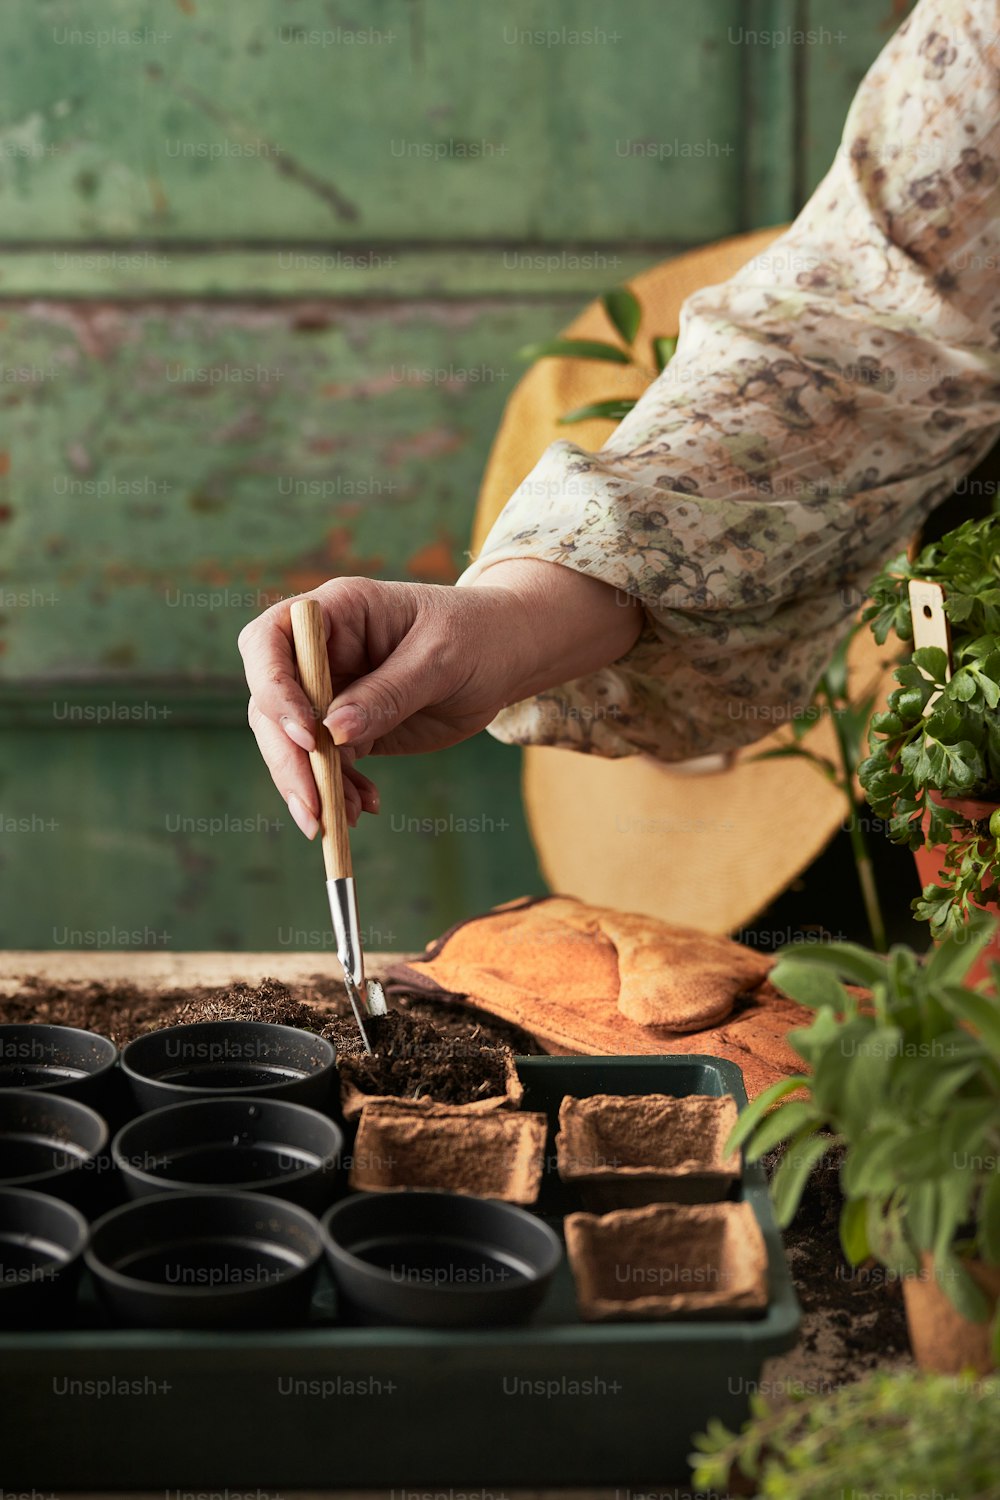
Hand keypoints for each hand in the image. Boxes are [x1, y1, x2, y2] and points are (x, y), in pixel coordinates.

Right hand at [239, 562, 640, 835]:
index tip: (309, 736)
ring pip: (293, 744)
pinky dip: (339, 791)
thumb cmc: (478, 637)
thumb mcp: (441, 659)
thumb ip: (390, 693)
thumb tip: (335, 734)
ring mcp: (333, 692)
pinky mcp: (351, 729)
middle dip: (288, 758)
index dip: (275, 689)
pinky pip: (329, 765)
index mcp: (338, 611)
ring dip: (312, 785)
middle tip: (312, 808)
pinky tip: (365, 807)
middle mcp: (323, 651)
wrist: (507, 657)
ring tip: (342, 821)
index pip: (271, 641)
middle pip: (272, 703)